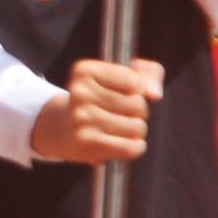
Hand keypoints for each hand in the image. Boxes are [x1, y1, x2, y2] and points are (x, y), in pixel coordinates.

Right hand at [29, 57, 162, 163]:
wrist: (62, 129)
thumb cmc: (100, 100)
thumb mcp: (122, 76)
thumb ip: (148, 72)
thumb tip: (155, 94)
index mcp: (85, 70)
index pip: (135, 81)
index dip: (136, 90)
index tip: (121, 92)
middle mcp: (79, 93)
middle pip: (138, 104)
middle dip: (137, 111)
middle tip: (119, 113)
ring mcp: (81, 118)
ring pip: (137, 127)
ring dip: (135, 130)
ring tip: (118, 128)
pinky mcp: (86, 142)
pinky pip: (131, 147)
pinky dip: (135, 147)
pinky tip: (123, 143)